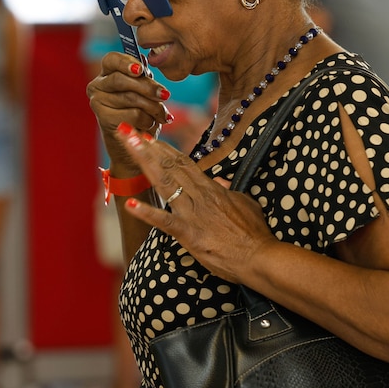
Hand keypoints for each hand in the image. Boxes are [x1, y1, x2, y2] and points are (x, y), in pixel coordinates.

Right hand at [87, 53, 171, 167]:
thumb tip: (144, 62)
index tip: (140, 69)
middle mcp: (97, 85)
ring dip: (153, 107)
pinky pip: (132, 114)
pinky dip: (147, 120)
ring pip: (131, 98)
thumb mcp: (144, 92)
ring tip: (163, 115)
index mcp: (106, 72)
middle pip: (122, 80)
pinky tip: (150, 124)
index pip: (111, 59)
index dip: (126, 62)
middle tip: (165, 94)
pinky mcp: (103, 119)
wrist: (133, 144)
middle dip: (148, 87)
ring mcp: (97, 102)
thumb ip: (143, 77)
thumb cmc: (139, 111)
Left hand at [113, 122, 278, 283]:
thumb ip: (229, 191)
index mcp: (210, 187)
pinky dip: (147, 213)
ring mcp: (191, 213)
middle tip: (129, 131)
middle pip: (169, 165)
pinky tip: (130, 205)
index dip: (163, 148)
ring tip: (129, 145)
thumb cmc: (254, 232)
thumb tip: (221, 183)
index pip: (182, 162)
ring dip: (144, 162)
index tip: (148, 137)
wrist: (259, 256)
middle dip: (147, 147)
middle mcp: (198, 195)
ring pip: (164, 182)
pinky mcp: (188, 234)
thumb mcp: (244, 203)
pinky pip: (164, 222)